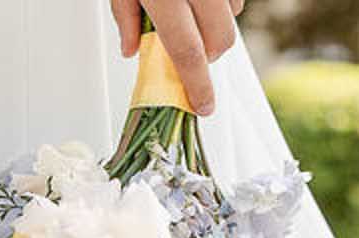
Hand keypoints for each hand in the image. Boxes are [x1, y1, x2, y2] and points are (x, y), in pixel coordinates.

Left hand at [108, 0, 244, 116]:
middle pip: (219, 40)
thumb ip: (125, 15)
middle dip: (208, 56)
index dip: (198, 85)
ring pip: (233, 16)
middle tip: (185, 50)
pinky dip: (222, 4)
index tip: (203, 106)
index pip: (187, 52)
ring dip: (215, 26)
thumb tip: (130, 49)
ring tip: (190, 14)